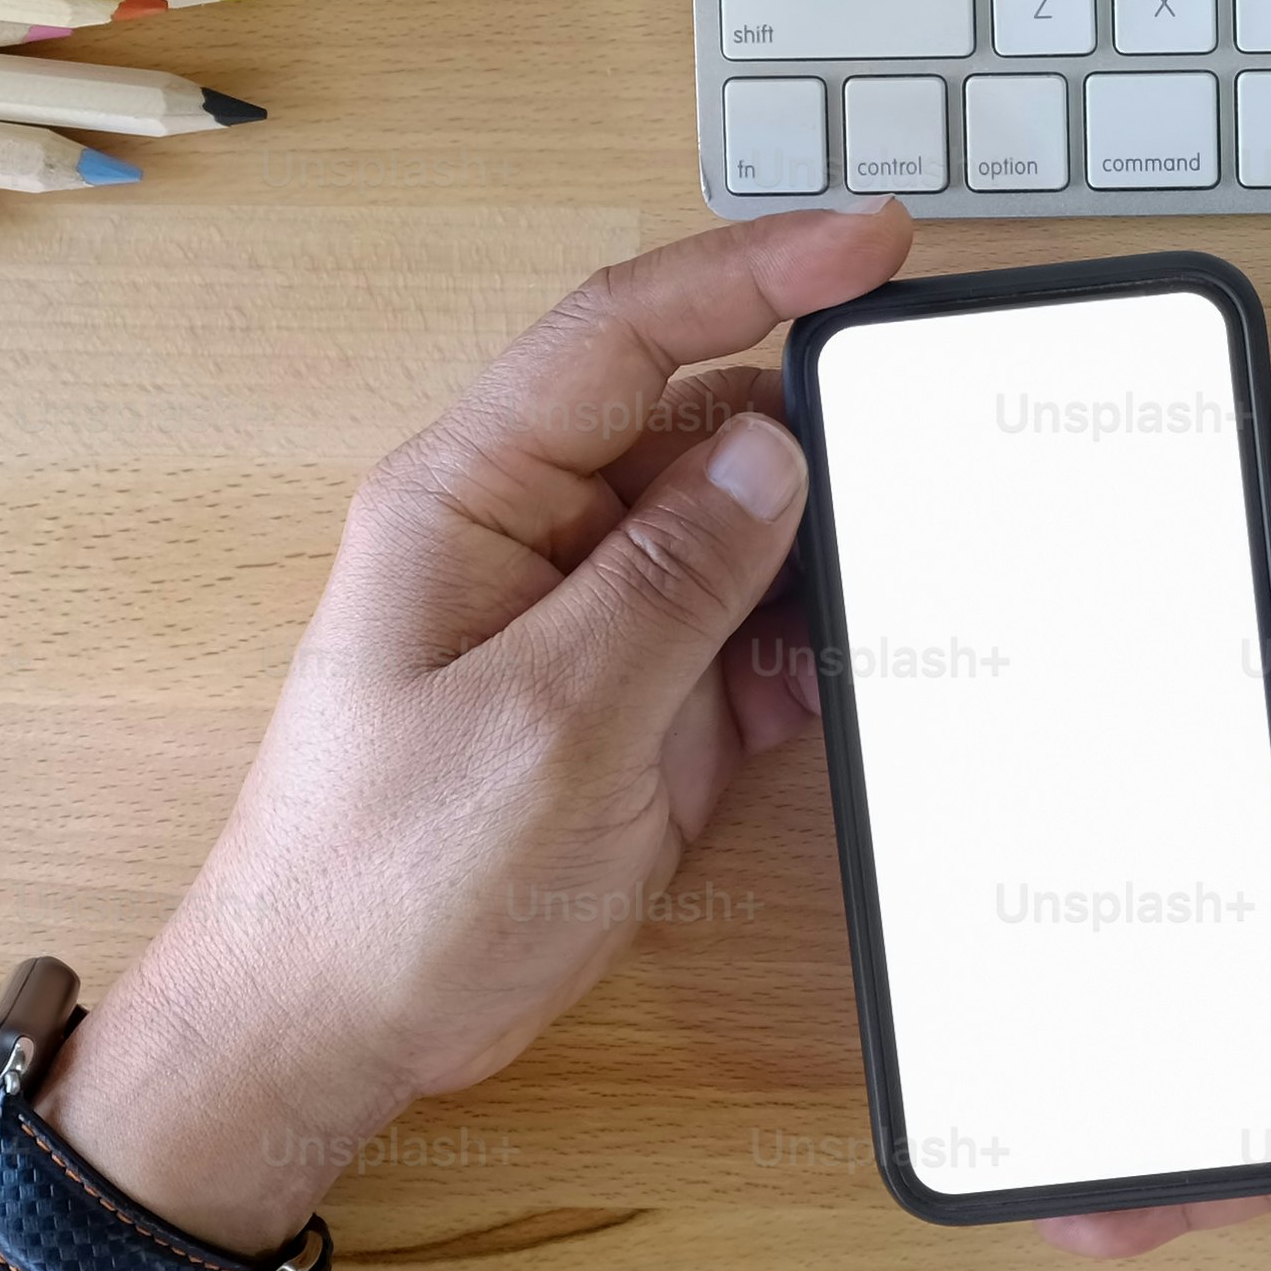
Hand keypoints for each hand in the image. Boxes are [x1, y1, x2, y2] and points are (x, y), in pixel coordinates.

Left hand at [48, 206, 910, 1241]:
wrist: (336, 1032)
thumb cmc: (387, 878)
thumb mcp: (544, 722)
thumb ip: (666, 579)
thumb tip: (771, 452)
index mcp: (474, 494)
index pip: (624, 331)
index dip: (751, 267)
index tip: (873, 239)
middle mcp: (539, 531)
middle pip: (703, 420)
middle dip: (819, 424)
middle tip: (934, 438)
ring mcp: (597, 615)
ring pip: (746, 525)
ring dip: (830, 547)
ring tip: (914, 574)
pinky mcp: (643, 697)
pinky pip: (754, 627)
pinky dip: (816, 642)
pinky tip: (862, 673)